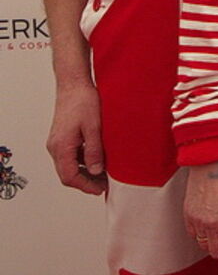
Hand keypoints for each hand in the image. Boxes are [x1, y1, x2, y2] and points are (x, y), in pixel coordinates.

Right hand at [47, 76, 106, 194]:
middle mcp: (55, 147)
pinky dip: (82, 162)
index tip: (101, 189)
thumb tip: (97, 171)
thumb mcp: (94, 127)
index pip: (69, 177)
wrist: (74, 84)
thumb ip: (94, 150)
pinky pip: (70, 156)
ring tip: (104, 175)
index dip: (86, 186)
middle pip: (67, 174)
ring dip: (85, 173)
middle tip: (105, 185)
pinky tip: (97, 160)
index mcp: (61, 147)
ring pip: (68, 166)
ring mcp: (57, 142)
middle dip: (86, 182)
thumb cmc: (83, 101)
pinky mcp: (62, 137)